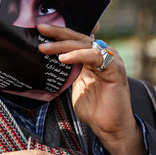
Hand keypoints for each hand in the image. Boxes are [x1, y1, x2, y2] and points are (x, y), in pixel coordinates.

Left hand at [37, 24, 144, 154]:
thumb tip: (51, 59)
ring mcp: (110, 60)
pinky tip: (63, 58)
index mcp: (93, 57)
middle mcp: (102, 54)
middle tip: (40, 28)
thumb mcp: (75, 83)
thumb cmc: (93, 107)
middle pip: (79, 38)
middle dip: (58, 33)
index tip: (41, 28)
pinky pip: (94, 57)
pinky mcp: (115, 69)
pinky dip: (78, 55)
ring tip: (44, 48)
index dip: (60, 33)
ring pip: (84, 44)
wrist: (108, 126)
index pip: (75, 39)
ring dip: (63, 45)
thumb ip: (69, 70)